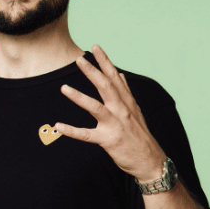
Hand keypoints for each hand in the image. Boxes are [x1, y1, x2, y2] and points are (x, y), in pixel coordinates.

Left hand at [53, 45, 166, 181]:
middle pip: (106, 87)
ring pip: (96, 107)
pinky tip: (59, 126)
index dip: (105, 61)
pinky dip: (72, 131)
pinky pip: (87, 135)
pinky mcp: (109, 141)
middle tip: (79, 60)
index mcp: (127, 102)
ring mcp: (115, 125)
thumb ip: (126, 92)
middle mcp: (122, 111)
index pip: (115, 77)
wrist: (150, 162)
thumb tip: (119, 74)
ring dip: (79, 97)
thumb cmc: (140, 137)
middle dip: (92, 72)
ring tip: (64, 88)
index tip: (95, 47)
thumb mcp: (136, 111)